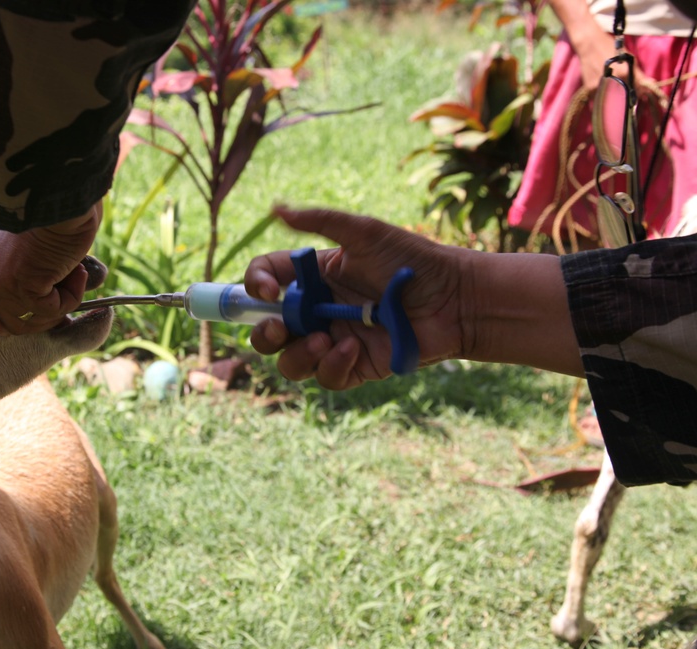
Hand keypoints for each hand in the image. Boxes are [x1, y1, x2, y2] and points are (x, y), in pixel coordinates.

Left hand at [0, 202, 102, 333]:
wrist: (63, 195)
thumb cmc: (58, 214)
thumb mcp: (32, 247)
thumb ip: (29, 271)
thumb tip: (52, 298)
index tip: (7, 321)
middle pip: (10, 324)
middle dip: (44, 317)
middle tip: (65, 289)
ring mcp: (2, 282)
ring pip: (33, 323)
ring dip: (62, 304)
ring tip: (73, 273)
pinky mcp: (22, 285)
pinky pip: (51, 311)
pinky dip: (71, 296)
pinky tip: (76, 270)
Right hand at [244, 207, 468, 389]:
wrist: (456, 298)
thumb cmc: (412, 260)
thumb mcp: (364, 232)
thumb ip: (318, 221)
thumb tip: (275, 208)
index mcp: (312, 278)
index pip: (265, 284)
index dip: (254, 288)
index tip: (269, 292)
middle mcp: (317, 312)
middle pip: (267, 331)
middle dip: (263, 333)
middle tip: (279, 327)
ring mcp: (334, 342)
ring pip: (290, 361)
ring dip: (297, 354)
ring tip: (322, 340)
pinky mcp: (355, 367)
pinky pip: (326, 378)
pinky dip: (332, 366)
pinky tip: (352, 349)